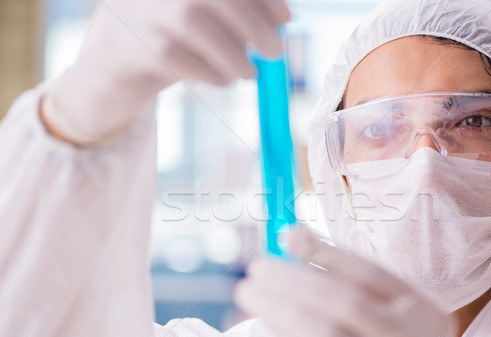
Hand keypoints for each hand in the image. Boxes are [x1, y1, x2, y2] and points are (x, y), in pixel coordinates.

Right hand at [42, 0, 290, 144]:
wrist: (112, 66)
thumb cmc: (168, 37)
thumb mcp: (201, 16)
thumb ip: (235, 13)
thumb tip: (279, 19)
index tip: (287, 18)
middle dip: (255, 25)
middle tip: (276, 52)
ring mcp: (141, 11)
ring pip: (194, 24)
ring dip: (234, 54)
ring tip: (249, 73)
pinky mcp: (135, 46)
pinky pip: (180, 59)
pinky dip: (211, 73)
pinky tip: (223, 80)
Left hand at [235, 228, 467, 336]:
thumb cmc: (405, 336)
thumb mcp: (398, 303)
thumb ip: (353, 273)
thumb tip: (292, 237)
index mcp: (420, 307)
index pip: (369, 273)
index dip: (326, 252)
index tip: (288, 236)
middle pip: (346, 303)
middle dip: (296, 282)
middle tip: (258, 266)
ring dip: (282, 310)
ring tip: (250, 291)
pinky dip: (288, 336)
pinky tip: (267, 318)